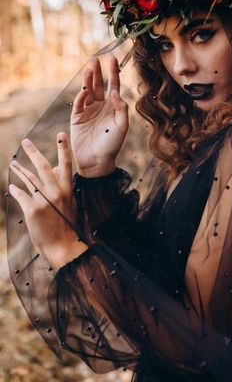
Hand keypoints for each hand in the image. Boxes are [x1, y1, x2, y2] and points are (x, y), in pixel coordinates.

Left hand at [8, 133, 87, 269]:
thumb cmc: (67, 226)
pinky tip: (11, 187)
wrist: (63, 247)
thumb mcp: (69, 204)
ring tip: (12, 163)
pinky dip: (15, 190)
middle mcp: (56, 192)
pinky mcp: (32, 210)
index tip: (61, 134)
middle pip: (43, 167)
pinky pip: (20, 195)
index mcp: (68, 190)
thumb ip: (63, 186)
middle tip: (26, 142)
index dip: (64, 148)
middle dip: (34, 152)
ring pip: (29, 179)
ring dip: (19, 170)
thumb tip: (57, 168)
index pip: (66, 165)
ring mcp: (44, 200)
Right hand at [71, 54, 128, 176]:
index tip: (112, 59)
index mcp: (112, 107)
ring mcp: (88, 111)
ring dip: (88, 79)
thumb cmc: (113, 145)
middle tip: (95, 59)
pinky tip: (85, 90)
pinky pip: (79, 103)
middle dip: (97, 72)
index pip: (113, 85)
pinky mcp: (77, 118)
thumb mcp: (122, 126)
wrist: (97, 161)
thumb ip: (121, 108)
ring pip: (87, 91)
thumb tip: (115, 92)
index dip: (113, 72)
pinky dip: (81, 96)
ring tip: (89, 67)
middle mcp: (100, 106)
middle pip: (98, 85)